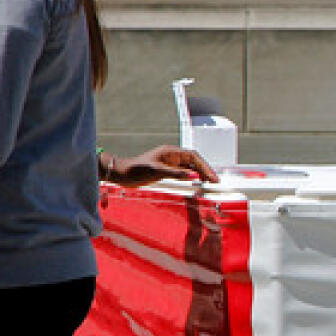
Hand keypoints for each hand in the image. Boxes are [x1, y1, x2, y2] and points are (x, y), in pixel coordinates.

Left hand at [102, 145, 217, 187]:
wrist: (121, 174)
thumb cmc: (136, 170)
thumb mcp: (155, 171)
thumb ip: (174, 173)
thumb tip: (192, 175)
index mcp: (171, 152)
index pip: (193, 156)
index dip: (204, 166)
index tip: (211, 176)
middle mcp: (172, 156)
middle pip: (194, 161)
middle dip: (205, 170)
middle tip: (215, 182)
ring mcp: (169, 164)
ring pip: (190, 167)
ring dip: (200, 174)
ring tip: (209, 183)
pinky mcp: (166, 171)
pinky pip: (183, 173)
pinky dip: (191, 178)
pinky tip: (196, 184)